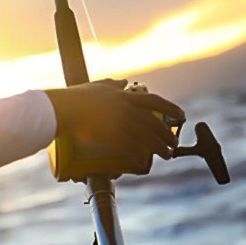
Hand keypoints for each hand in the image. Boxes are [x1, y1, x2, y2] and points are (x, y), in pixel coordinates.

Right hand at [44, 79, 184, 160]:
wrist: (65, 109)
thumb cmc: (77, 97)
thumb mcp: (98, 86)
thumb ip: (113, 85)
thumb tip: (124, 82)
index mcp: (126, 97)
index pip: (156, 102)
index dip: (171, 109)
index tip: (181, 116)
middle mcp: (128, 109)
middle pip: (156, 123)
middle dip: (168, 134)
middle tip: (174, 143)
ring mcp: (121, 123)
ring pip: (149, 138)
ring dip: (161, 148)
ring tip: (167, 155)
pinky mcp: (113, 137)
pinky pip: (132, 148)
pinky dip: (140, 156)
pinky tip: (143, 162)